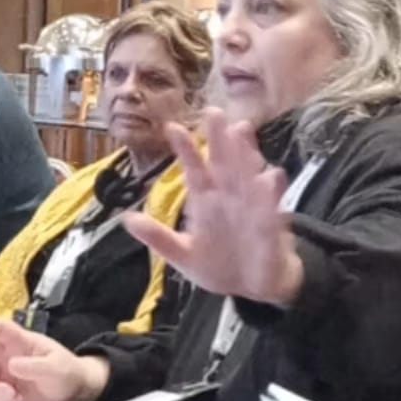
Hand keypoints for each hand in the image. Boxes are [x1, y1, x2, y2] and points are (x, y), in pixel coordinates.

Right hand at [0, 320, 108, 400]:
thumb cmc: (67, 370)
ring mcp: (6, 371)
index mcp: (21, 341)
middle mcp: (9, 354)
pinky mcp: (7, 388)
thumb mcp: (55, 366)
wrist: (73, 391)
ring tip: (9, 394)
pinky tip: (13, 399)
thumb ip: (34, 366)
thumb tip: (12, 364)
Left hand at [124, 107, 303, 305]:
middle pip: (223, 161)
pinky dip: (272, 193)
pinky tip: (272, 177)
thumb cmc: (218, 264)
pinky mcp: (272, 223)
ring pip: (249, 174)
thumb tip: (127, 220)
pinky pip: (273, 206)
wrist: (252, 289)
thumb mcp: (183, 254)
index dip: (185, 149)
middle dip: (219, 138)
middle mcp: (228, 195)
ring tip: (241, 131)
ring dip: (246, 154)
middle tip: (214, 111)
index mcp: (205, 199)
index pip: (194, 169)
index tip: (172, 128)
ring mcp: (251, 206)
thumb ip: (158, 237)